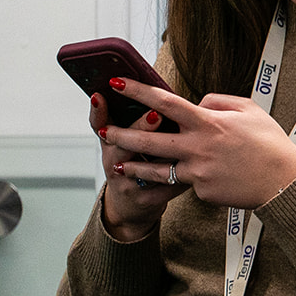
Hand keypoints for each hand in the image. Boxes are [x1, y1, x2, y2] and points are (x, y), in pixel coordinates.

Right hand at [94, 92, 181, 241]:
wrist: (134, 203)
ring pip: (143, 167)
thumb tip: (156, 93)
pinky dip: (180, 176)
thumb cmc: (138, 161)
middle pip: (121, 143)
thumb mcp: (129, 141)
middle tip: (156, 114)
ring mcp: (127, 181)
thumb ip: (139, 120)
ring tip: (178, 145)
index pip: (99, 123)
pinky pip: (166, 185)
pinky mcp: (145, 199)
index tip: (101, 94)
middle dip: (139, 127)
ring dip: (161, 155)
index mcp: (111, 141)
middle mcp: (114, 160)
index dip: (98, 110)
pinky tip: (196, 169)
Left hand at [98, 77, 295, 212]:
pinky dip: (187, 178)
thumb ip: (218, 101)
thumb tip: (197, 103)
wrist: (284, 182)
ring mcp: (198, 171)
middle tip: (103, 130)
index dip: (138, 90)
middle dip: (121, 134)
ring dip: (134, 163)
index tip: (118, 81)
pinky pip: (187, 182)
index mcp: (208, 122)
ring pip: (157, 168)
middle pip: (149, 139)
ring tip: (118, 162)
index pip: (165, 102)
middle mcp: (198, 146)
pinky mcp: (202, 191)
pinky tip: (194, 178)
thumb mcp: (249, 110)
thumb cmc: (270, 144)